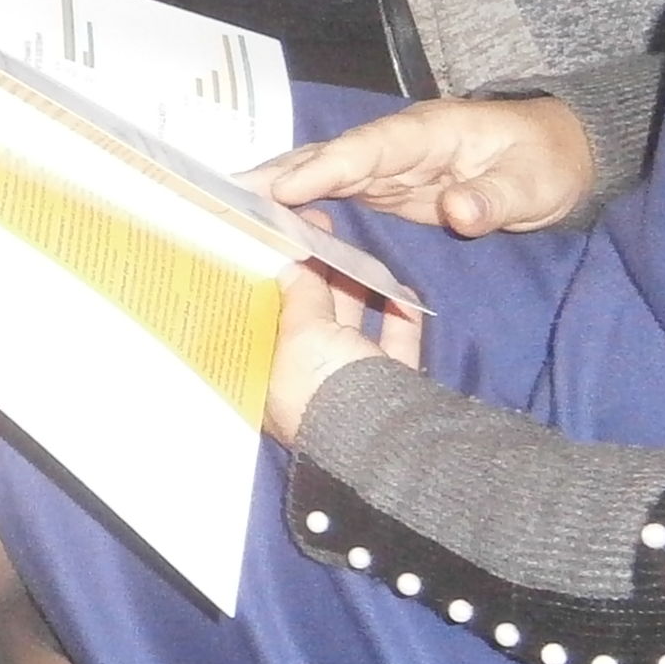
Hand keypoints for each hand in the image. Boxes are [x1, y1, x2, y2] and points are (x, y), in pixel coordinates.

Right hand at [258, 94, 593, 237]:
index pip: (370, 148)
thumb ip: (493, 198)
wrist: (561, 157)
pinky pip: (335, 193)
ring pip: (325, 172)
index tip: (284, 188)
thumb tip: (456, 210)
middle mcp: (399, 144)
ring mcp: (390, 166)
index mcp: (430, 132)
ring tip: (227, 205)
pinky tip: (266, 217)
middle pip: (332, 156)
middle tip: (225, 195)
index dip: (326, 167)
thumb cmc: (548, 163)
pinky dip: (299, 202)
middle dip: (281, 172)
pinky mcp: (388, 188)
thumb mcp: (533, 185)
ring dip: (278, 187)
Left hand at [264, 245, 423, 445]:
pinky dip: (400, 318)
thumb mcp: (301, 333)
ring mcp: (352, 389)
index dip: (268, 281)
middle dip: (314, 275)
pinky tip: (402, 288)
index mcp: (270, 382)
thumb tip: (290, 266)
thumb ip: (298, 296)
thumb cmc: (326, 384)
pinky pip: (396, 346)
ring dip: (356, 288)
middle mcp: (306, 387)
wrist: (389, 434)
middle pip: (308, 320)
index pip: (262, 323)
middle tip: (320, 229)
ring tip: (356, 249)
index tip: (275, 245)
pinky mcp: (393, 389)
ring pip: (351, 328)